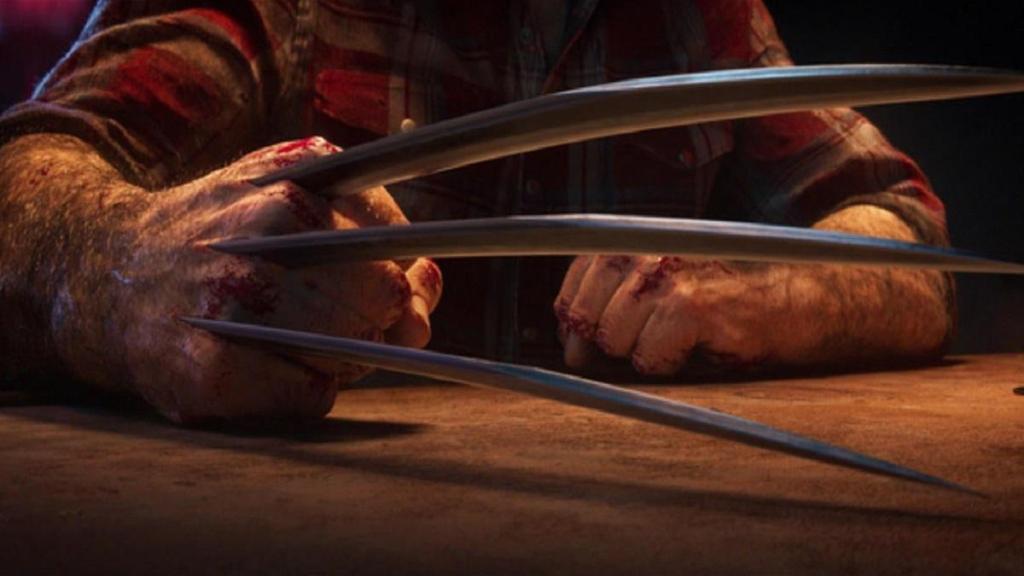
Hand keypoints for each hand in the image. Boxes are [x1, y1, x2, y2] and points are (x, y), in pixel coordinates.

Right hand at [107, 137, 441, 421]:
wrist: (107, 272)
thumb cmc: (223, 237)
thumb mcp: (293, 196)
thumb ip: (376, 229)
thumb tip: (427, 283)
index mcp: (294, 182)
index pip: (394, 250)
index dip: (391, 278)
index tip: (367, 287)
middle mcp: (264, 234)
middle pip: (382, 304)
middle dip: (370, 318)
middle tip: (321, 315)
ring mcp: (237, 303)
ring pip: (356, 352)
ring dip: (340, 355)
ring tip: (288, 335)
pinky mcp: (213, 371)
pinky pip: (316, 396)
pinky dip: (308, 389)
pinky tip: (268, 365)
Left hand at [554, 255, 814, 374]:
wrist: (796, 298)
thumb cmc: (723, 304)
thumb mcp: (660, 295)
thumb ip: (610, 310)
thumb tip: (570, 351)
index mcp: (631, 241)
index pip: (571, 291)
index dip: (580, 326)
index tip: (605, 339)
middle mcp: (644, 250)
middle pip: (584, 319)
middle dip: (609, 345)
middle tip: (653, 342)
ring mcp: (666, 276)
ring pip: (613, 339)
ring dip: (642, 355)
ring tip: (680, 341)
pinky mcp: (692, 306)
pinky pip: (648, 356)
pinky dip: (667, 365)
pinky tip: (697, 350)